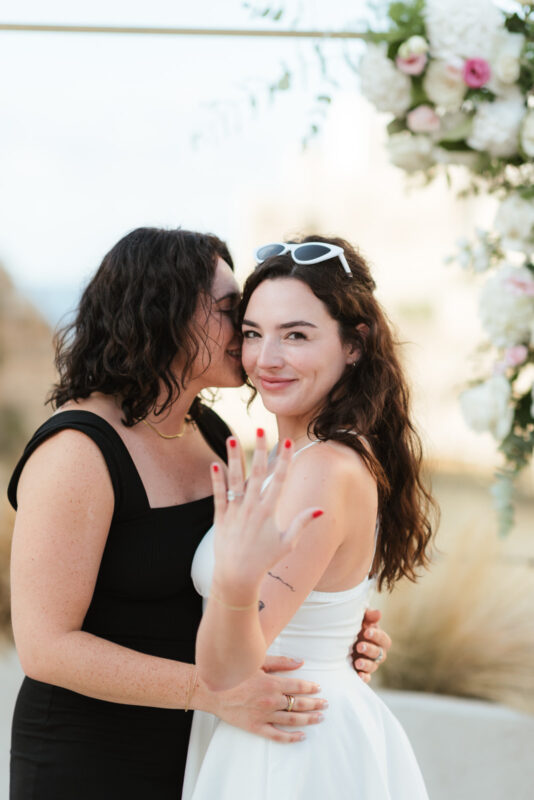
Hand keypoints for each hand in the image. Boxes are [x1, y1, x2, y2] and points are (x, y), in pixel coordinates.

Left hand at [210, 432, 320, 599]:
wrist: (237, 577)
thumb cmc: (264, 561)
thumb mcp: (287, 544)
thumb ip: (302, 524)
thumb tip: (320, 509)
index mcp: (269, 512)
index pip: (279, 480)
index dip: (284, 459)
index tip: (287, 441)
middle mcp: (252, 508)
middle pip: (257, 473)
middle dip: (259, 449)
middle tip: (260, 429)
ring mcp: (235, 511)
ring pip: (235, 479)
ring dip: (233, 458)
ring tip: (231, 437)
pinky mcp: (220, 517)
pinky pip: (219, 495)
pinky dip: (217, 479)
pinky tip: (215, 462)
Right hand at [210, 656, 327, 742]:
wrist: (212, 690)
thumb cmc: (235, 673)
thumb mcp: (258, 662)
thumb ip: (281, 662)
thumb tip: (301, 662)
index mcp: (272, 683)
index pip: (298, 686)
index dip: (311, 687)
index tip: (318, 688)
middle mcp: (271, 700)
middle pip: (299, 704)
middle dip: (315, 704)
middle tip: (325, 704)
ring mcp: (264, 715)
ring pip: (292, 720)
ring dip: (309, 719)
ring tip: (320, 718)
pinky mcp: (256, 727)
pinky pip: (277, 736)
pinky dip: (291, 737)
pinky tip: (301, 736)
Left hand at [351, 608, 390, 682]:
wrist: (339, 638)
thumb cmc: (354, 625)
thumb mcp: (360, 618)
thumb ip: (369, 616)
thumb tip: (378, 613)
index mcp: (378, 639)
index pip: (384, 639)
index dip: (377, 636)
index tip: (366, 631)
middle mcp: (376, 653)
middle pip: (379, 654)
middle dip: (370, 650)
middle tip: (359, 646)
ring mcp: (369, 663)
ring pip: (373, 666)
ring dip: (366, 665)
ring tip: (357, 662)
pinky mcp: (361, 672)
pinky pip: (366, 677)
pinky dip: (364, 678)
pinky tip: (359, 676)